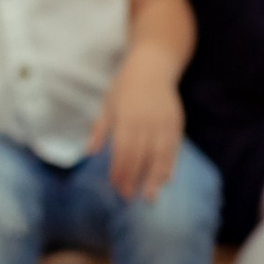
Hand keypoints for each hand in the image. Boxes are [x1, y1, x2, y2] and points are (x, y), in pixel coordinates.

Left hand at [89, 47, 182, 199]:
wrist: (153, 66)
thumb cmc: (125, 86)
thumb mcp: (108, 104)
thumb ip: (100, 129)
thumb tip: (88, 152)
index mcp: (126, 118)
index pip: (123, 150)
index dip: (119, 169)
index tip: (114, 185)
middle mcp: (146, 122)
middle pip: (140, 156)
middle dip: (133, 178)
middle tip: (127, 197)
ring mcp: (163, 124)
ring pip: (159, 156)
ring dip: (154, 178)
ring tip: (149, 197)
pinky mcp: (176, 124)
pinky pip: (174, 149)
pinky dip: (170, 165)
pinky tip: (166, 180)